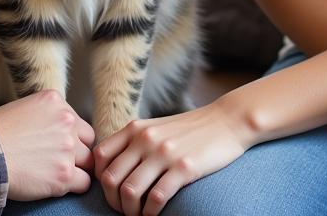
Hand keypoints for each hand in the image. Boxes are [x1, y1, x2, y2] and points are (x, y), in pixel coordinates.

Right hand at [0, 90, 94, 200]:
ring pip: (88, 162)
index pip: (78, 122)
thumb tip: (60, 128)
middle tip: (59, 161)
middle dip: (77, 152)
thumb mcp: (26, 108)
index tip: (58, 146)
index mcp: (56, 101)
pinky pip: (84, 183)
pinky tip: (56, 184)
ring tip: (55, 173)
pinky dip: (73, 186)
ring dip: (75, 169)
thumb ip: (48, 114)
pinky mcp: (64, 174)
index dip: (71, 137)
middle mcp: (66, 121)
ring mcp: (68, 148)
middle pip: (87, 141)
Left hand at [93, 100, 251, 215]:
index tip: (114, 192)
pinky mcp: (184, 167)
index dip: (101, 180)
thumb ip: (133, 142)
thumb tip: (111, 168)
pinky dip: (151, 213)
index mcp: (135, 128)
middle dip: (114, 202)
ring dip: (131, 212)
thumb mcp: (155, 128)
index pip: (100, 157)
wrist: (226, 121)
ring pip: (130, 191)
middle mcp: (145, 139)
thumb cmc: (189, 130)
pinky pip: (156, 198)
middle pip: (111, 178)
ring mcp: (164, 152)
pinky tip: (155, 214)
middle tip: (126, 210)